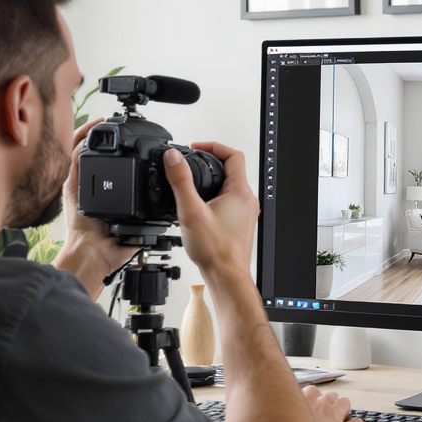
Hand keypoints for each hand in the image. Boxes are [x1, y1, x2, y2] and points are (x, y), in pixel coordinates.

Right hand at [54, 118, 141, 294]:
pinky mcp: (72, 185)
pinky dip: (82, 139)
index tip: (138, 143)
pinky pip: (75, 156)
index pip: (117, 169)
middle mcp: (95, 190)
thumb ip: (151, 224)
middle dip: (107, 139)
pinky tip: (92, 127)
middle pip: (100, 157)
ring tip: (105, 119)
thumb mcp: (141, 231)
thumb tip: (166, 219)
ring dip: (94, 134)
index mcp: (111, 198)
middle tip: (121, 124)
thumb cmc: (112, 250)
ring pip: (85, 151)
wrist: (92, 258)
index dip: (123, 154)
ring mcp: (82, 186)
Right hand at [163, 141, 258, 278]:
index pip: (233, 155)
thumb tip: (173, 158)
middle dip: (211, 161)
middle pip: (232, 169)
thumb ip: (181, 181)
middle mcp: (247, 201)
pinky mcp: (241, 224)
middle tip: (192, 161)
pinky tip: (200, 206)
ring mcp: (246, 213)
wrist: (226, 276)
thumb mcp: (191, 211)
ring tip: (193, 182)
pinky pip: (230, 201)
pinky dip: (215, 196)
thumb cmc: (215, 251)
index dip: (213, 145)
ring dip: (213, 180)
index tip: (196, 147)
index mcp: (240, 192)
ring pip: (231, 186)